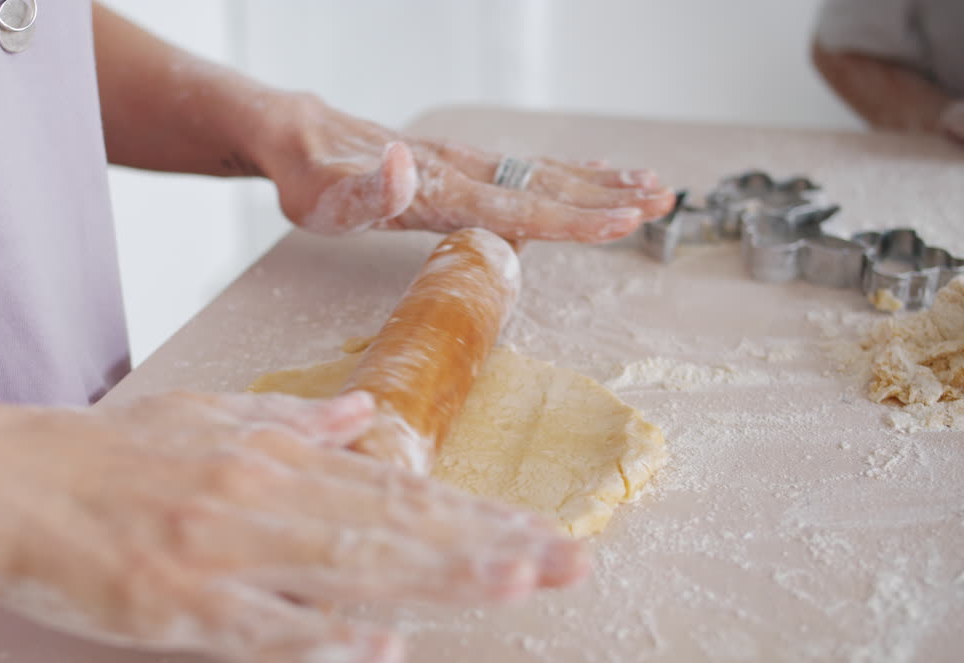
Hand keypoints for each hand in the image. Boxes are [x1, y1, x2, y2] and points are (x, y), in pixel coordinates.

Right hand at [0, 390, 585, 662]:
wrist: (1, 476)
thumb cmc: (104, 452)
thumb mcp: (206, 415)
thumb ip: (291, 419)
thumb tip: (361, 415)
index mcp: (272, 454)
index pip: (398, 488)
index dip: (477, 513)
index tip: (541, 529)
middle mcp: (262, 494)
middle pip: (395, 525)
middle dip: (489, 545)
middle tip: (567, 562)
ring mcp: (221, 547)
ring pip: (350, 565)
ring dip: (439, 577)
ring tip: (514, 586)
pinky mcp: (174, 599)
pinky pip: (261, 628)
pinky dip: (324, 642)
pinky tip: (383, 652)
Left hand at [257, 95, 675, 242]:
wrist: (298, 139)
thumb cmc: (310, 180)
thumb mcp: (326, 198)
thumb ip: (368, 191)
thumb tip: (404, 166)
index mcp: (441, 189)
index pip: (520, 206)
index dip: (573, 218)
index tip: (623, 221)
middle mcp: (461, 171)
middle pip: (546, 186)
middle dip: (607, 198)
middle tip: (664, 201)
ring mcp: (463, 165)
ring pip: (544, 174)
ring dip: (599, 183)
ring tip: (651, 187)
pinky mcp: (458, 165)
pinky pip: (525, 170)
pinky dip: (567, 174)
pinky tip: (591, 176)